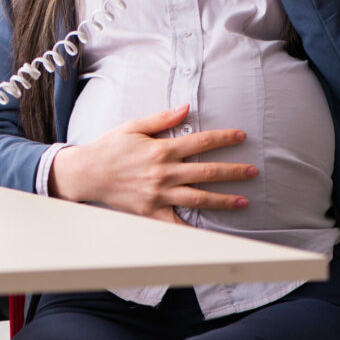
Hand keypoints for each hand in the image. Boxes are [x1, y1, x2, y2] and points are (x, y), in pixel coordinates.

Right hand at [49, 105, 257, 223]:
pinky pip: (177, 224)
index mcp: (161, 149)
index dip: (223, 138)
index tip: (241, 136)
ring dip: (223, 199)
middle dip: (233, 171)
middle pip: (206, 172)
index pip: (201, 142)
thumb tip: (186, 107)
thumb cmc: (110, 147)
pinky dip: (194, 229)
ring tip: (244, 201)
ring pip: (198, 198)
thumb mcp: (134, 126)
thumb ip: (162, 118)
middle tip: (253, 171)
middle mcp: (163, 173)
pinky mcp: (151, 212)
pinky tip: (212, 232)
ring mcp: (159, 194)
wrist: (87, 173)